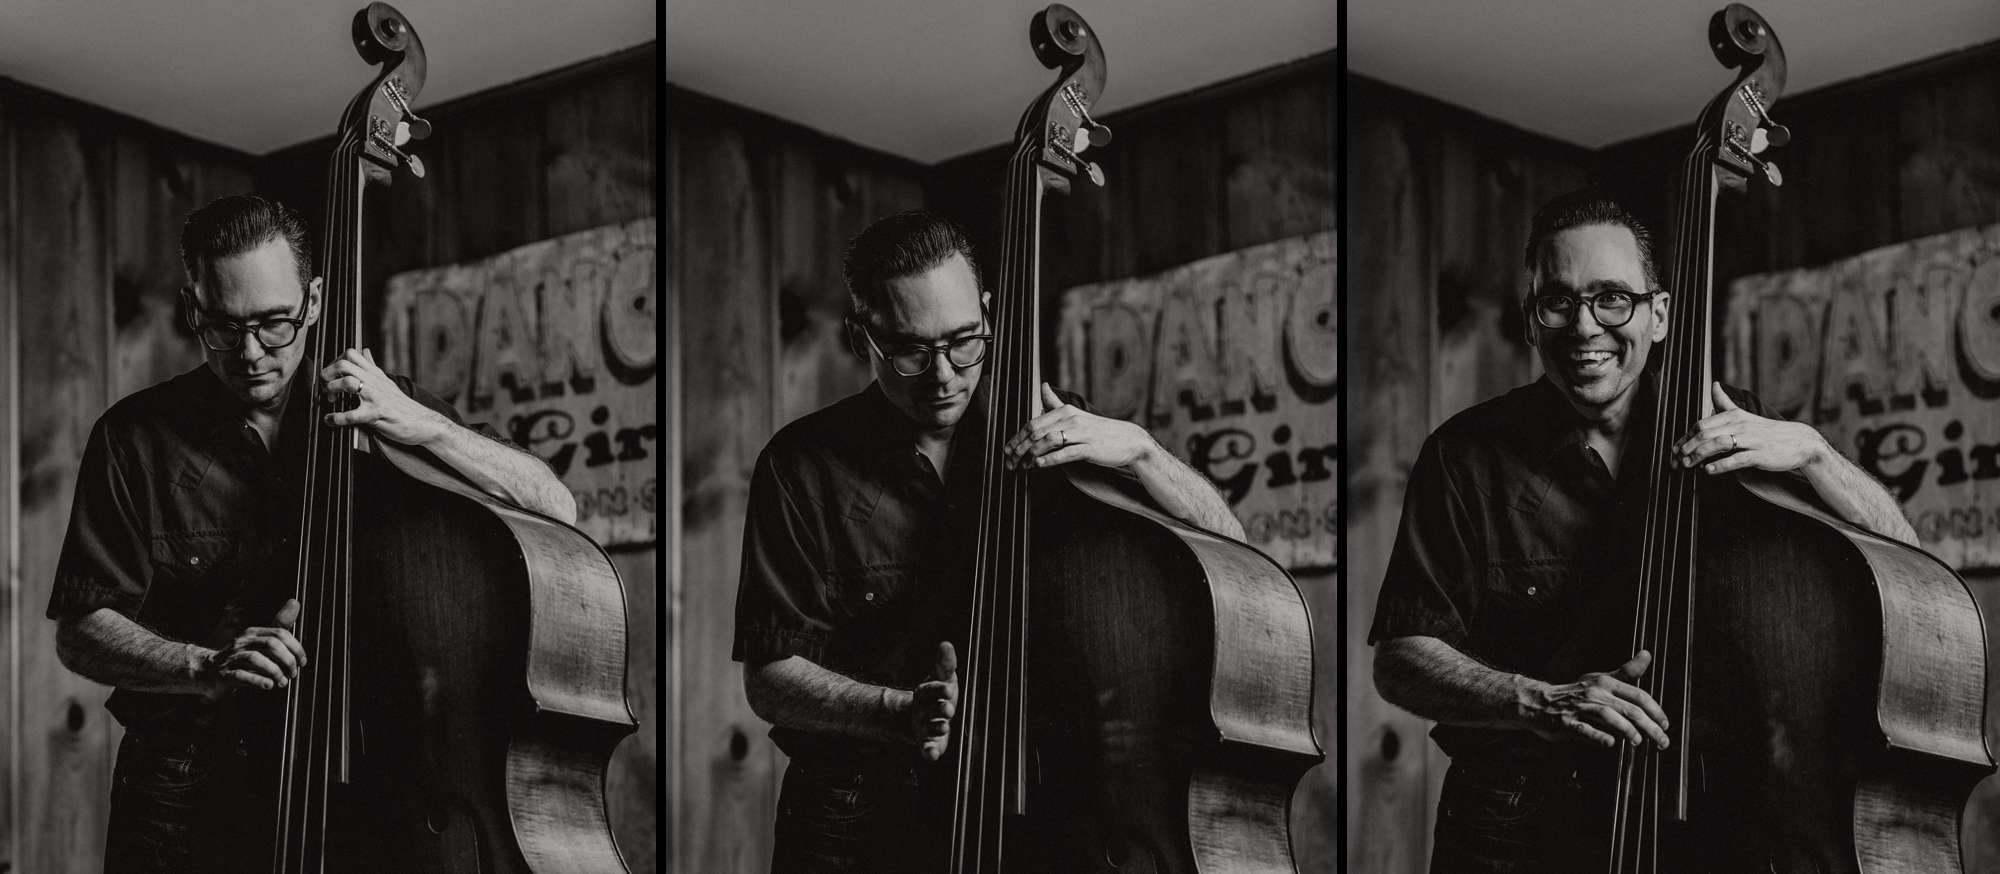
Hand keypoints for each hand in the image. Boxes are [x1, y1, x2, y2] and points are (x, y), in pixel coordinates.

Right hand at [203, 599, 306, 695]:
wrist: (205, 672)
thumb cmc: (238, 658)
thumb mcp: (259, 642)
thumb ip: (278, 627)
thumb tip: (295, 602)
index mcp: (252, 633)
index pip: (280, 633)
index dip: (295, 648)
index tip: (302, 661)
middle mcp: (242, 642)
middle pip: (270, 645)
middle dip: (287, 660)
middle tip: (293, 673)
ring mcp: (230, 658)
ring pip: (255, 659)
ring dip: (274, 671)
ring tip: (282, 682)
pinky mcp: (223, 675)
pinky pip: (240, 675)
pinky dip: (257, 681)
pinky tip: (268, 685)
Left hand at [321, 348, 450, 445]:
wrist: (423, 422)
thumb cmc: (402, 405)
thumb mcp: (386, 381)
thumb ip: (372, 366)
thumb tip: (365, 350)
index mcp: (375, 374)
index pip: (351, 353)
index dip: (334, 361)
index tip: (331, 375)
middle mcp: (374, 382)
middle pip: (344, 364)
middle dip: (328, 375)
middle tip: (326, 387)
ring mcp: (376, 397)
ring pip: (348, 383)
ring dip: (331, 390)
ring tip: (329, 400)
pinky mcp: (377, 414)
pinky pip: (352, 414)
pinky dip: (336, 418)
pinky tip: (331, 420)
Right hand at [907, 642, 958, 760]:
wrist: (916, 717)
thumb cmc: (936, 695)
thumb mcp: (941, 677)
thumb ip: (945, 664)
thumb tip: (946, 644)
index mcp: (925, 693)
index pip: (929, 689)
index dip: (938, 689)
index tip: (949, 688)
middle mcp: (922, 710)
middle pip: (929, 709)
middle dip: (939, 708)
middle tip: (948, 708)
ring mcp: (923, 727)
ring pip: (928, 728)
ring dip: (935, 727)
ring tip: (944, 726)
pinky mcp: (927, 743)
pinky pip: (926, 748)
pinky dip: (928, 752)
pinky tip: (932, 755)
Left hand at [1003, 383, 1158, 471]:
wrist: (1128, 440)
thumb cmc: (1098, 430)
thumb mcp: (1076, 414)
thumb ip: (1055, 403)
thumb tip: (1043, 385)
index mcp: (1065, 411)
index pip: (1033, 423)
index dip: (1017, 438)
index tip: (1007, 450)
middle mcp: (1071, 419)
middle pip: (1036, 432)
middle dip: (1019, 448)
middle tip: (1010, 462)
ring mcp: (1080, 433)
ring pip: (1048, 441)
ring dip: (1031, 455)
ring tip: (1022, 466)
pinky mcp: (1089, 448)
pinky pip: (1065, 453)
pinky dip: (1049, 459)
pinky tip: (1039, 465)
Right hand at [1517, 651, 1670, 748]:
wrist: (1539, 701)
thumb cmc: (1575, 693)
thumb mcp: (1601, 679)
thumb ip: (1627, 672)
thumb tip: (1647, 655)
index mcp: (1605, 682)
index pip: (1637, 695)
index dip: (1655, 710)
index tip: (1665, 724)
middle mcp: (1594, 693)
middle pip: (1628, 708)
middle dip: (1649, 726)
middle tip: (1662, 741)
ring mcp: (1579, 707)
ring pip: (1608, 716)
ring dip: (1626, 729)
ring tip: (1638, 741)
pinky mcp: (1566, 722)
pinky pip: (1583, 729)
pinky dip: (1598, 736)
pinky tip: (1610, 743)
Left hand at [1675, 382, 1827, 474]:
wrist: (1800, 441)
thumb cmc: (1767, 431)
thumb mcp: (1744, 415)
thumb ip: (1725, 403)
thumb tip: (1714, 384)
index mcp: (1733, 415)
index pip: (1701, 424)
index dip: (1685, 437)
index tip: (1674, 449)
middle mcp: (1740, 425)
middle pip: (1705, 433)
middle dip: (1687, 447)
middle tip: (1676, 459)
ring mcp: (1750, 439)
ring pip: (1718, 444)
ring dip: (1699, 455)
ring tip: (1687, 465)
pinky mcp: (1760, 454)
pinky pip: (1736, 459)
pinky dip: (1721, 464)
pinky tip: (1709, 470)